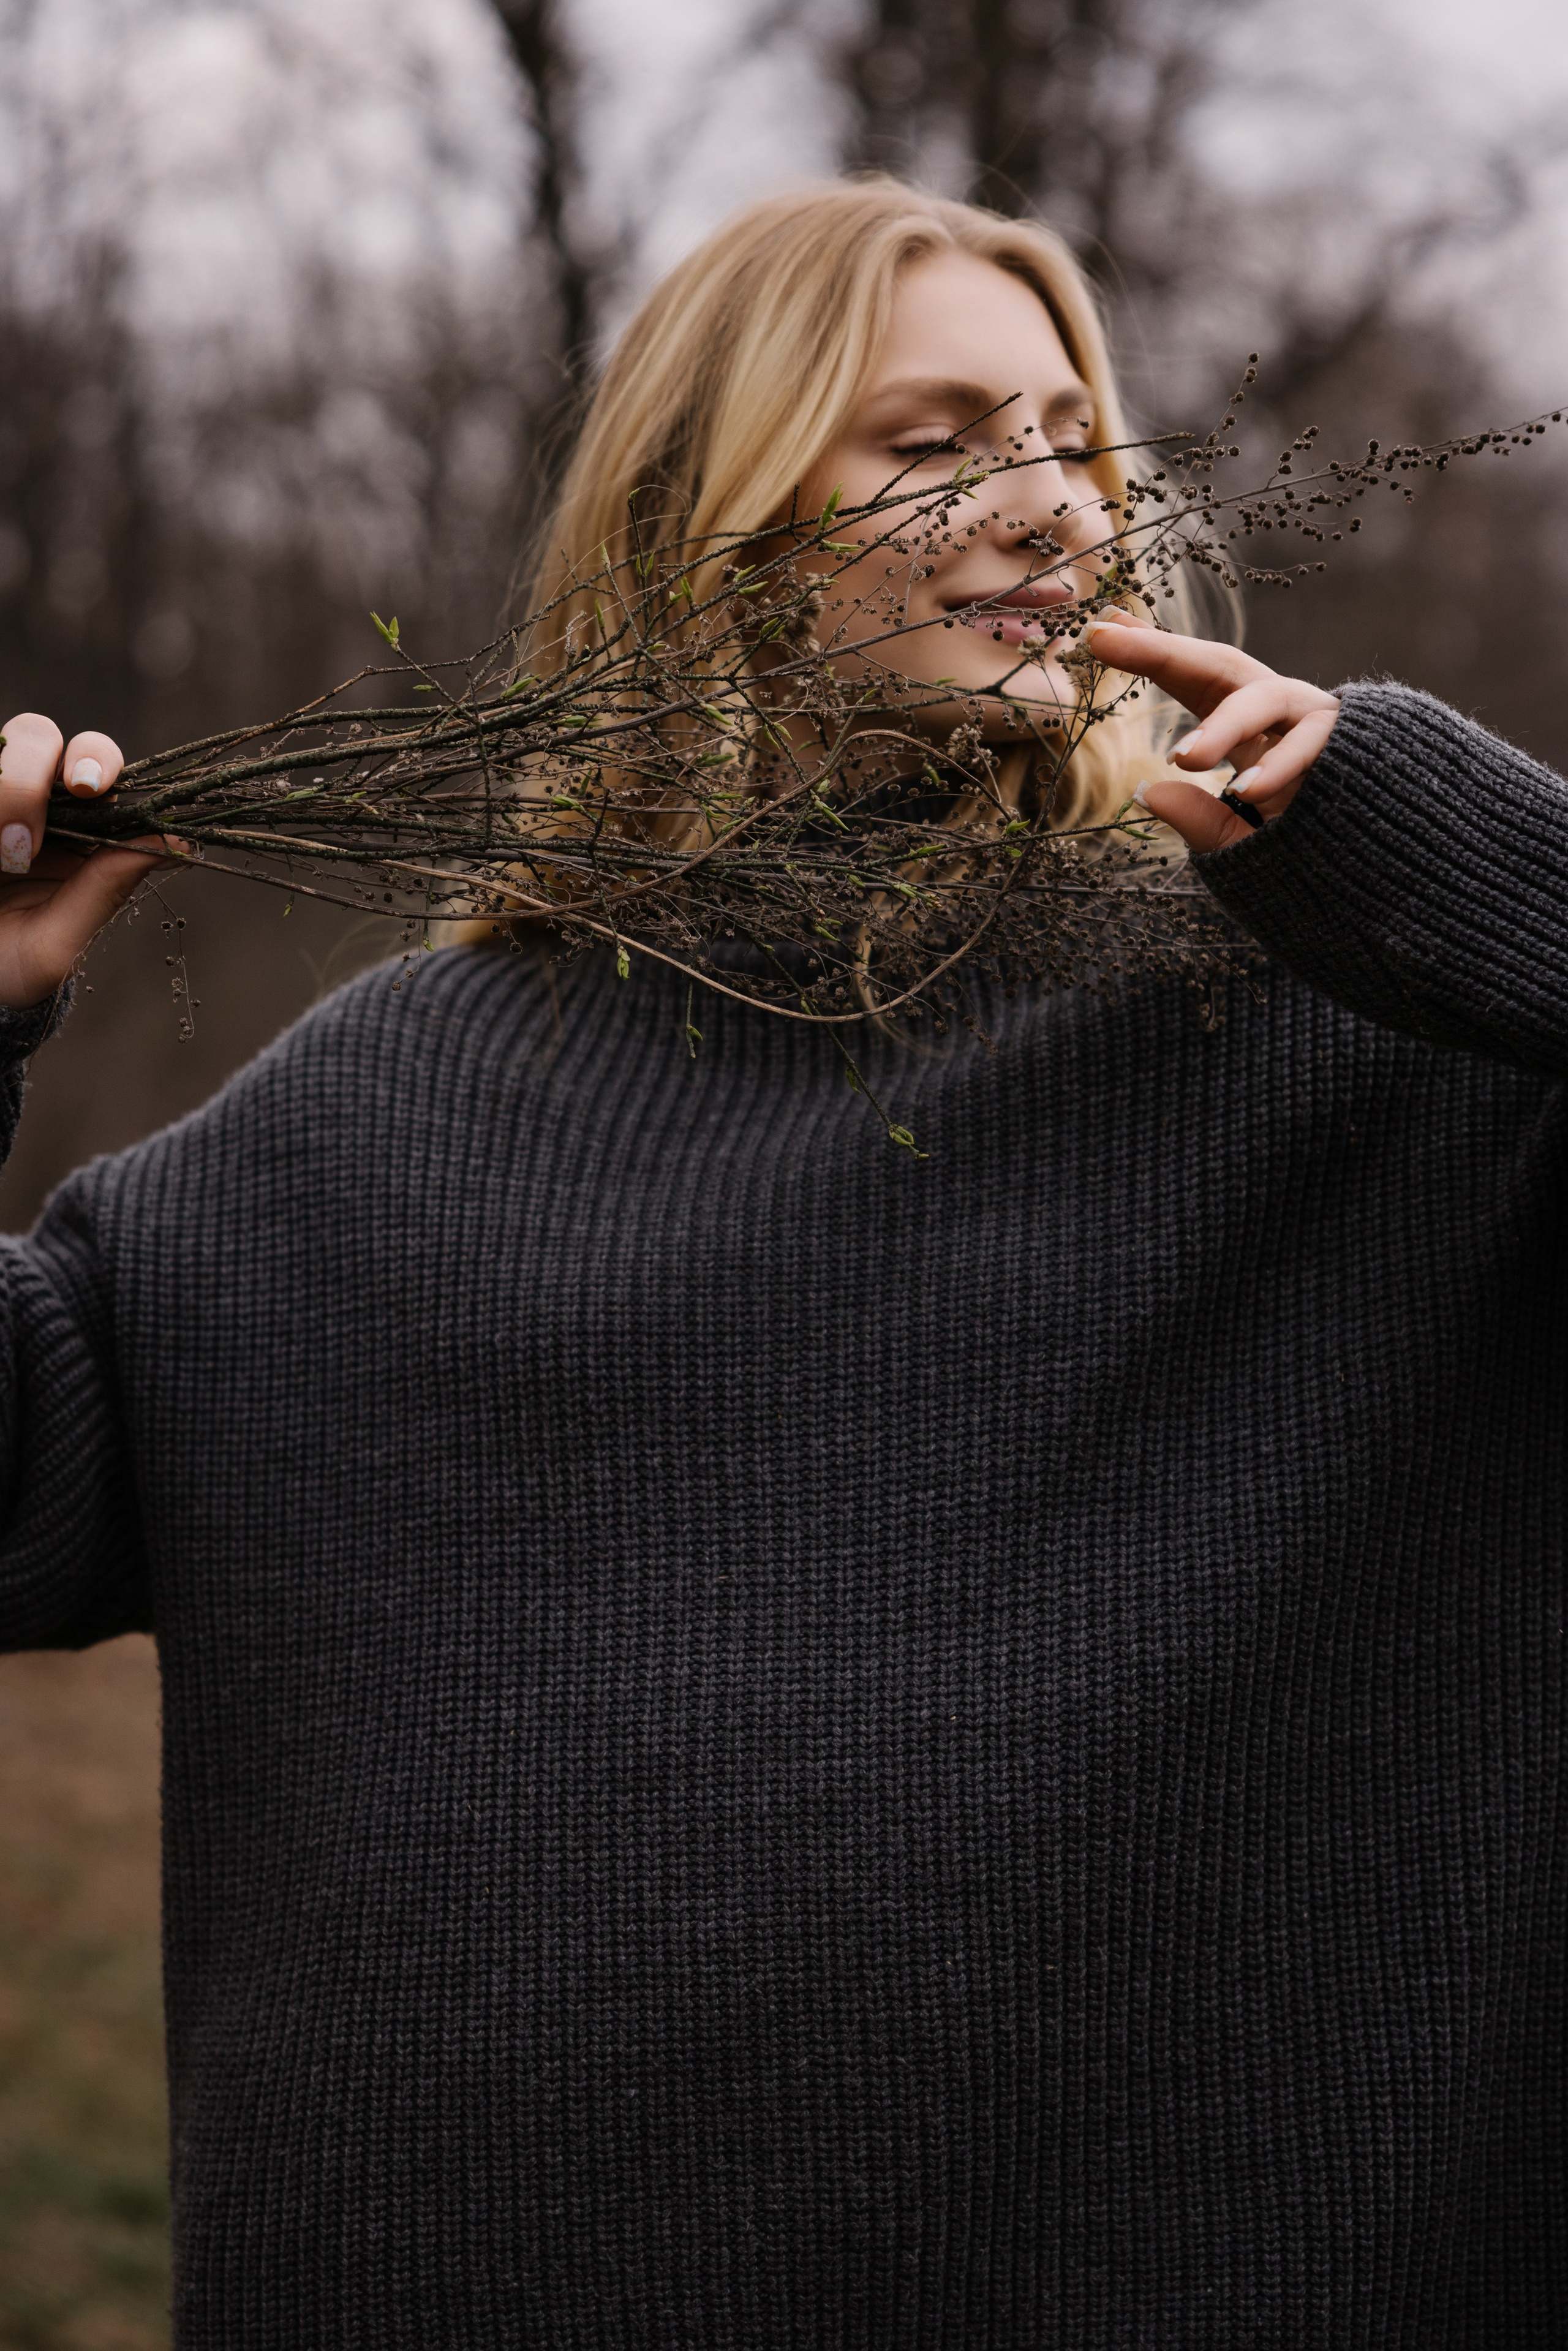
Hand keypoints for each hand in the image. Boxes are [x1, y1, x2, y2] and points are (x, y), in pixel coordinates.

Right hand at [0, 713, 170, 1008]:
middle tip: (27, 829)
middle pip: (44, 738)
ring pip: (10, 744)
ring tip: (4, 853)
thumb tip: (176, 843)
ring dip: (9, 786)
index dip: (97, 761)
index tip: (89, 784)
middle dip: (36, 767)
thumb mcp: (55, 941)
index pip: (99, 768)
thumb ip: (106, 889)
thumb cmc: (12, 964)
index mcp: (79, 831)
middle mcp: (35, 804)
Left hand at [1083, 612, 1339, 853]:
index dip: (1151, 656)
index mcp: (1251, 731)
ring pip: (1269, 698)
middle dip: (1167, 651)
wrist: (1389, 877)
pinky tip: (1248, 791)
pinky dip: (1282, 766)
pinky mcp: (1355, 747)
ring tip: (1186, 758)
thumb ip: (1198, 821)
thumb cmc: (1308, 861)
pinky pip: (1315, 744)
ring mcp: (1320, 726)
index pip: (1196, 683)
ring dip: (1224, 726)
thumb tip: (1149, 792)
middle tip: (1109, 641)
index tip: (1099, 632)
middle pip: (1225, 667)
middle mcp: (1282, 716)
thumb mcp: (1238, 845)